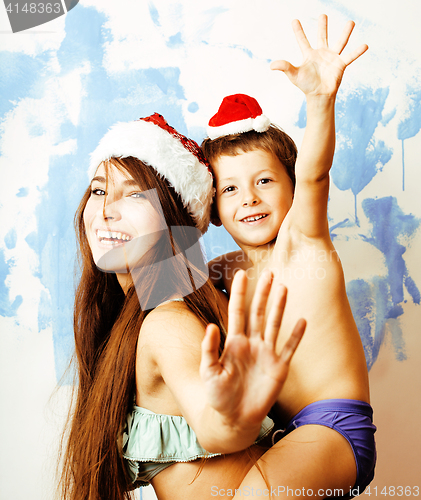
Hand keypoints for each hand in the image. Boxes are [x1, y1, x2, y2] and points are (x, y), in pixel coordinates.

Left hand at [200, 269, 305, 432]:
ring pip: (275, 325)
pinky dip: (296, 336)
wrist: (235, 418)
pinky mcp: (279, 368)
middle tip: (269, 273)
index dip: (239, 293)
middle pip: (259, 313)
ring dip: (280, 307)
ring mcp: (267, 354)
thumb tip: (210, 326)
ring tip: (284, 288)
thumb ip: (209, 349)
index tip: (241, 274)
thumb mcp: (209, 372)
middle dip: (263, 293)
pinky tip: (303, 321)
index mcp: (234, 342)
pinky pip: (289, 348)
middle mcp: (252, 343)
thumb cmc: (218, 395)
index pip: (238, 311)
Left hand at [270, 14, 367, 96]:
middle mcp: (321, 53)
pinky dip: (357, 52)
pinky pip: (350, 56)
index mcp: (309, 55)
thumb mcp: (294, 75)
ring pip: (340, 42)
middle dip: (322, 26)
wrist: (319, 96)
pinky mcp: (340, 64)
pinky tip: (365, 45)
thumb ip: (285, 67)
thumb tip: (271, 65)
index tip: (294, 20)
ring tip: (351, 22)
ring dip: (345, 33)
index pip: (302, 40)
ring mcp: (332, 58)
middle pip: (322, 36)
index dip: (298, 31)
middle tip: (323, 15)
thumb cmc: (306, 85)